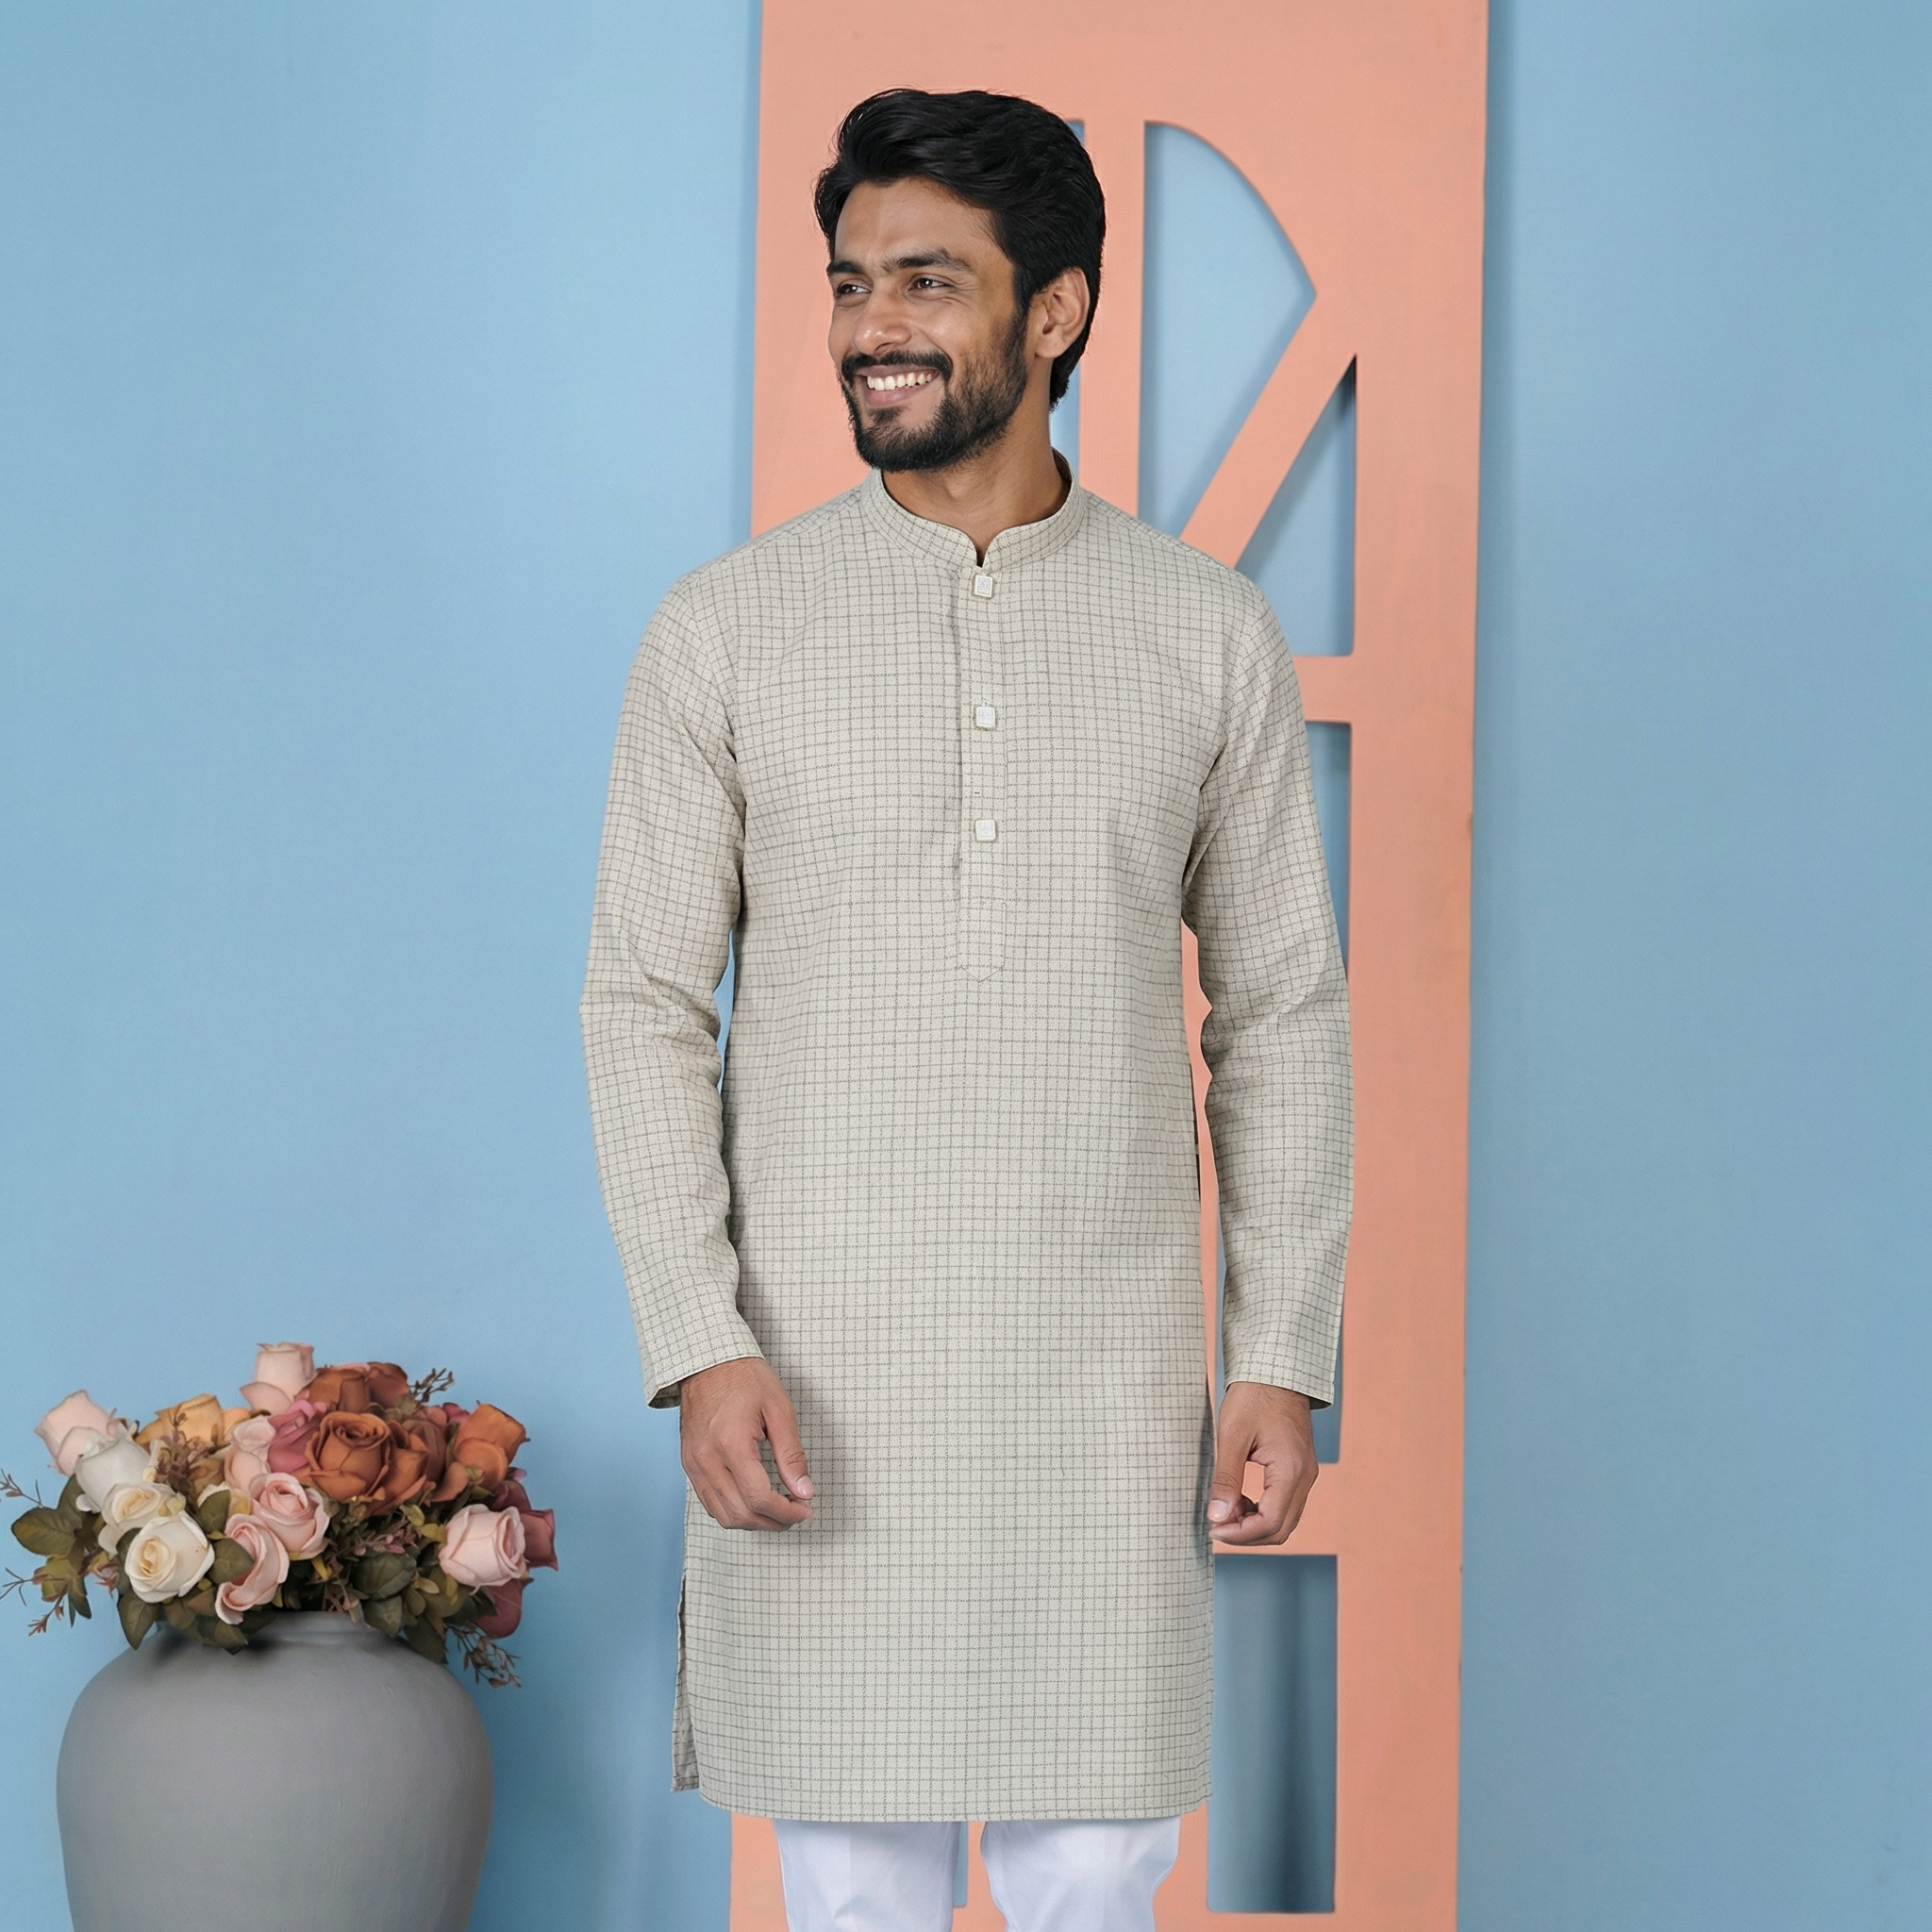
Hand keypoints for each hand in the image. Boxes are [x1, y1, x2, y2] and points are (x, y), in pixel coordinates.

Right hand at [679, 1358, 814, 1530]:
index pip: (760, 1499)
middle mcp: (707, 1459)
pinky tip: (754, 1501)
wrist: (708, 1360)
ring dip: (754, 1522)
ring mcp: (694, 1465)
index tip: (806, 1509)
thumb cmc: (744, 1377)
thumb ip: (792, 1455)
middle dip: (774, 1522)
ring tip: (779, 1510)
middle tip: (797, 1512)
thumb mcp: (779, 1409)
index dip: (787, 1513)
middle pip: (741, 1514)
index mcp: (731, 1444)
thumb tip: (804, 1490)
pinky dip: (734, 1511)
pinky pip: (710, 1503)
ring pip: (723, 1516)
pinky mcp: (689, 1465)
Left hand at [1207, 1381, 1316, 1545]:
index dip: (1239, 1534)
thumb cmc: (1253, 1396)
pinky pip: (1285, 1505)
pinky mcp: (1299, 1469)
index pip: (1269, 1523)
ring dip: (1255, 1525)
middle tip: (1216, 1525)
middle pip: (1280, 1529)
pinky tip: (1241, 1500)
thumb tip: (1217, 1517)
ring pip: (1284, 1520)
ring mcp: (1306, 1474)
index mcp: (1291, 1470)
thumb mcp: (1231, 1435)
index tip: (1213, 1529)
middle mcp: (1305, 1477)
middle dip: (1246, 1535)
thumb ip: (1226, 1479)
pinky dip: (1263, 1511)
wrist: (1276, 1370)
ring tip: (1225, 1511)